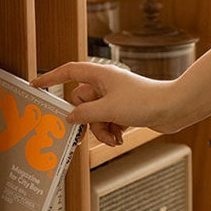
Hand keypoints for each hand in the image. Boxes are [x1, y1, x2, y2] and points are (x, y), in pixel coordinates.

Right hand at [31, 62, 178, 145]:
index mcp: (100, 75)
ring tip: (113, 137)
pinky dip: (111, 131)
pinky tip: (120, 137)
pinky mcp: (124, 110)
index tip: (36, 85)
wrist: (174, 109)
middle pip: (81, 102)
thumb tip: (70, 117)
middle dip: (88, 120)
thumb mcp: (108, 109)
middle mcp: (106, 84)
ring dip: (101, 130)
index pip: (68, 72)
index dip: (50, 78)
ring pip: (95, 116)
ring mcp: (115, 98)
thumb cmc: (145, 101)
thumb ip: (84, 114)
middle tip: (94, 129)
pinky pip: (107, 122)